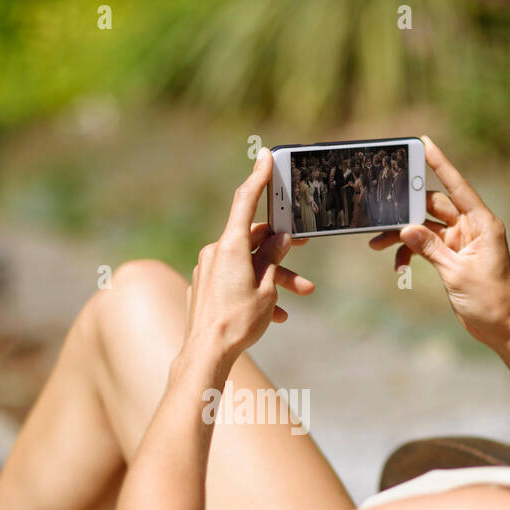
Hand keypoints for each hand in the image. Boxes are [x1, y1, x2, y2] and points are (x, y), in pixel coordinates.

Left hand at [184, 149, 312, 362]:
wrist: (205, 353)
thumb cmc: (237, 322)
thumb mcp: (266, 289)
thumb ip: (273, 260)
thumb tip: (279, 238)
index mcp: (230, 246)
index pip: (246, 201)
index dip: (258, 178)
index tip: (265, 157)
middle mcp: (215, 253)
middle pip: (253, 239)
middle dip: (280, 248)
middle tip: (303, 246)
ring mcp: (208, 270)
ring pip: (247, 263)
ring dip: (274, 276)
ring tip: (303, 293)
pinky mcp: (205, 287)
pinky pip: (235, 280)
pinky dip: (255, 290)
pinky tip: (276, 314)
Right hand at [369, 136, 509, 347]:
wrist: (501, 327)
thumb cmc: (489, 299)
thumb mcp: (456, 273)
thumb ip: (430, 248)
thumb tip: (406, 228)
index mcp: (481, 223)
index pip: (457, 186)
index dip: (440, 164)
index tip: (424, 143)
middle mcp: (472, 228)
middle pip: (433, 207)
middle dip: (406, 212)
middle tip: (380, 214)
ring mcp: (461, 242)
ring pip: (425, 228)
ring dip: (403, 235)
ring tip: (377, 244)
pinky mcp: (452, 257)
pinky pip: (426, 246)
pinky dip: (411, 253)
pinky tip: (398, 267)